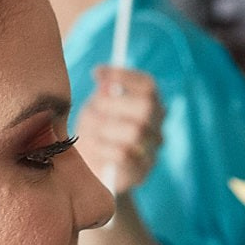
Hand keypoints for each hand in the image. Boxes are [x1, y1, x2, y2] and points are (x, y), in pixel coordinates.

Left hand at [78, 66, 164, 192]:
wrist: (87, 172)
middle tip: (93, 107)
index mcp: (150, 106)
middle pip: (147, 107)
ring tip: (88, 131)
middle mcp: (157, 126)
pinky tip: (93, 147)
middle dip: (114, 104)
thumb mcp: (95, 108)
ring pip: (135, 132)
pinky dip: (103, 148)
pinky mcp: (141, 172)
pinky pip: (124, 154)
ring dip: (105, 128)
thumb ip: (102, 93)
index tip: (97, 73)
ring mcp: (152, 151)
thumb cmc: (93, 134)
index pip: (148, 86)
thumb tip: (102, 76)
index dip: (124, 76)